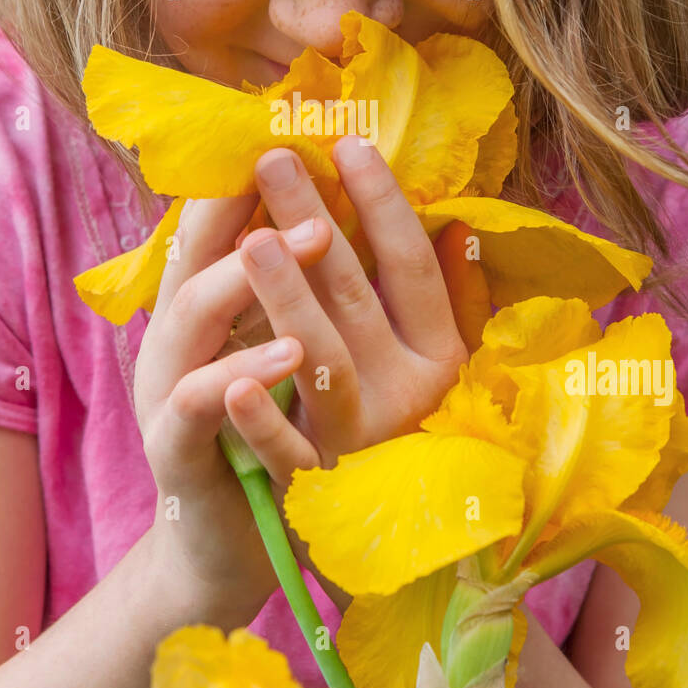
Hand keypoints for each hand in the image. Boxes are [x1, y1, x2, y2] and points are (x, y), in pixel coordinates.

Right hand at [135, 189, 332, 628]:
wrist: (223, 545)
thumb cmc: (267, 434)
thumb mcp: (287, 349)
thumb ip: (309, 289)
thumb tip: (365, 212)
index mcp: (207, 302)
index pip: (222, 220)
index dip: (257, 171)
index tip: (304, 123)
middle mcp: (180, 334)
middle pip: (211, 254)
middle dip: (260, 204)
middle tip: (304, 162)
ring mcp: (170, 388)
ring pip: (196, 316)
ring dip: (249, 275)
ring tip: (310, 239)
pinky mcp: (177, 450)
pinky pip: (201, 406)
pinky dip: (239, 378)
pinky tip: (282, 356)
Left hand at [224, 136, 469, 493]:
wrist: (371, 547)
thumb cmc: (394, 425)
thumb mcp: (431, 364)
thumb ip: (445, 297)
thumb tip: (454, 221)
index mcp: (437, 359)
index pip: (409, 265)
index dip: (382, 202)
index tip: (346, 139)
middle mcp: (406, 397)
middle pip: (355, 297)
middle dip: (312, 222)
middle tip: (273, 157)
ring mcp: (360, 444)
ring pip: (323, 362)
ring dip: (287, 300)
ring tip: (250, 238)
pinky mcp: (317, 491)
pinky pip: (290, 453)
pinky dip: (265, 419)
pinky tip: (234, 379)